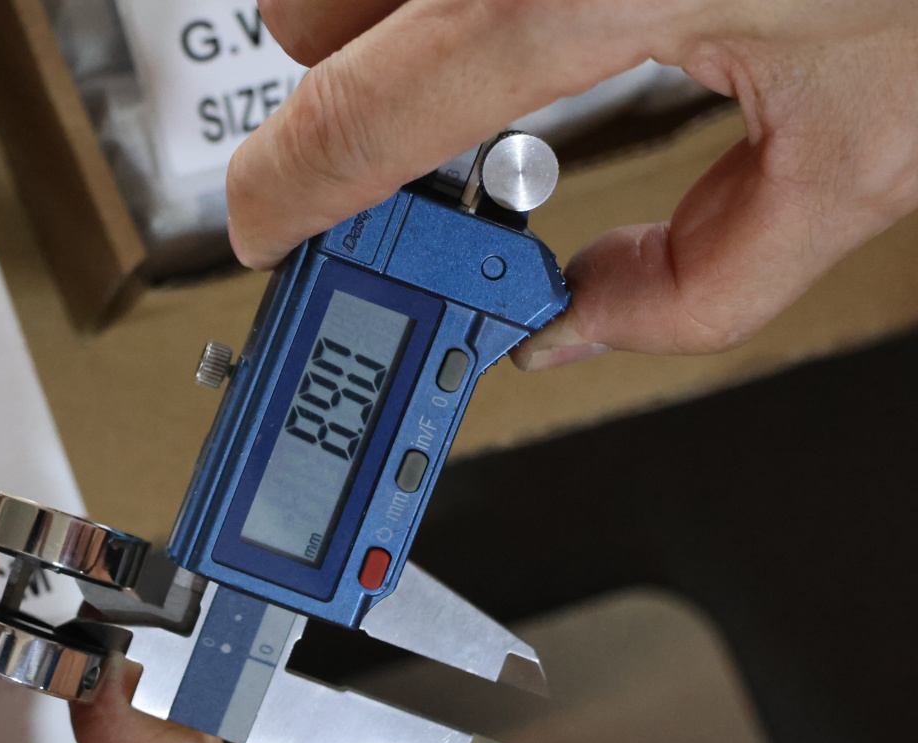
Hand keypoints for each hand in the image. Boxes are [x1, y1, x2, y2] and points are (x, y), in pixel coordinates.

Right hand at [227, 0, 917, 368]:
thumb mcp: (869, 146)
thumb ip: (701, 281)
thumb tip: (579, 324)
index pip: (348, 117)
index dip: (287, 197)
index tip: (270, 232)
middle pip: (309, 12)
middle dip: (348, 100)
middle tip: (431, 156)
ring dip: (394, 19)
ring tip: (510, 51)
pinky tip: (560, 0)